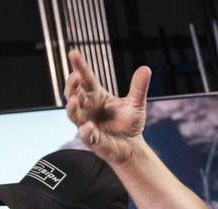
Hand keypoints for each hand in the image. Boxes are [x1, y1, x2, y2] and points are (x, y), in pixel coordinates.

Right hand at [64, 49, 150, 163]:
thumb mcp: (136, 104)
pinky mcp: (92, 140)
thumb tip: (146, 68)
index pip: (86, 79)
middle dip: (72, 85)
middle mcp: (88, 108)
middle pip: (74, 94)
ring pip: (73, 114)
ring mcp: (87, 124)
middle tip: (75, 75)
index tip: (73, 53)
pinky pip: (86, 135)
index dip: (79, 66)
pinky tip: (89, 126)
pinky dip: (86, 131)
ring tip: (73, 99)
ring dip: (71, 107)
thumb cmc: (129, 124)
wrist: (133, 147)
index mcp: (97, 96)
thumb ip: (138, 87)